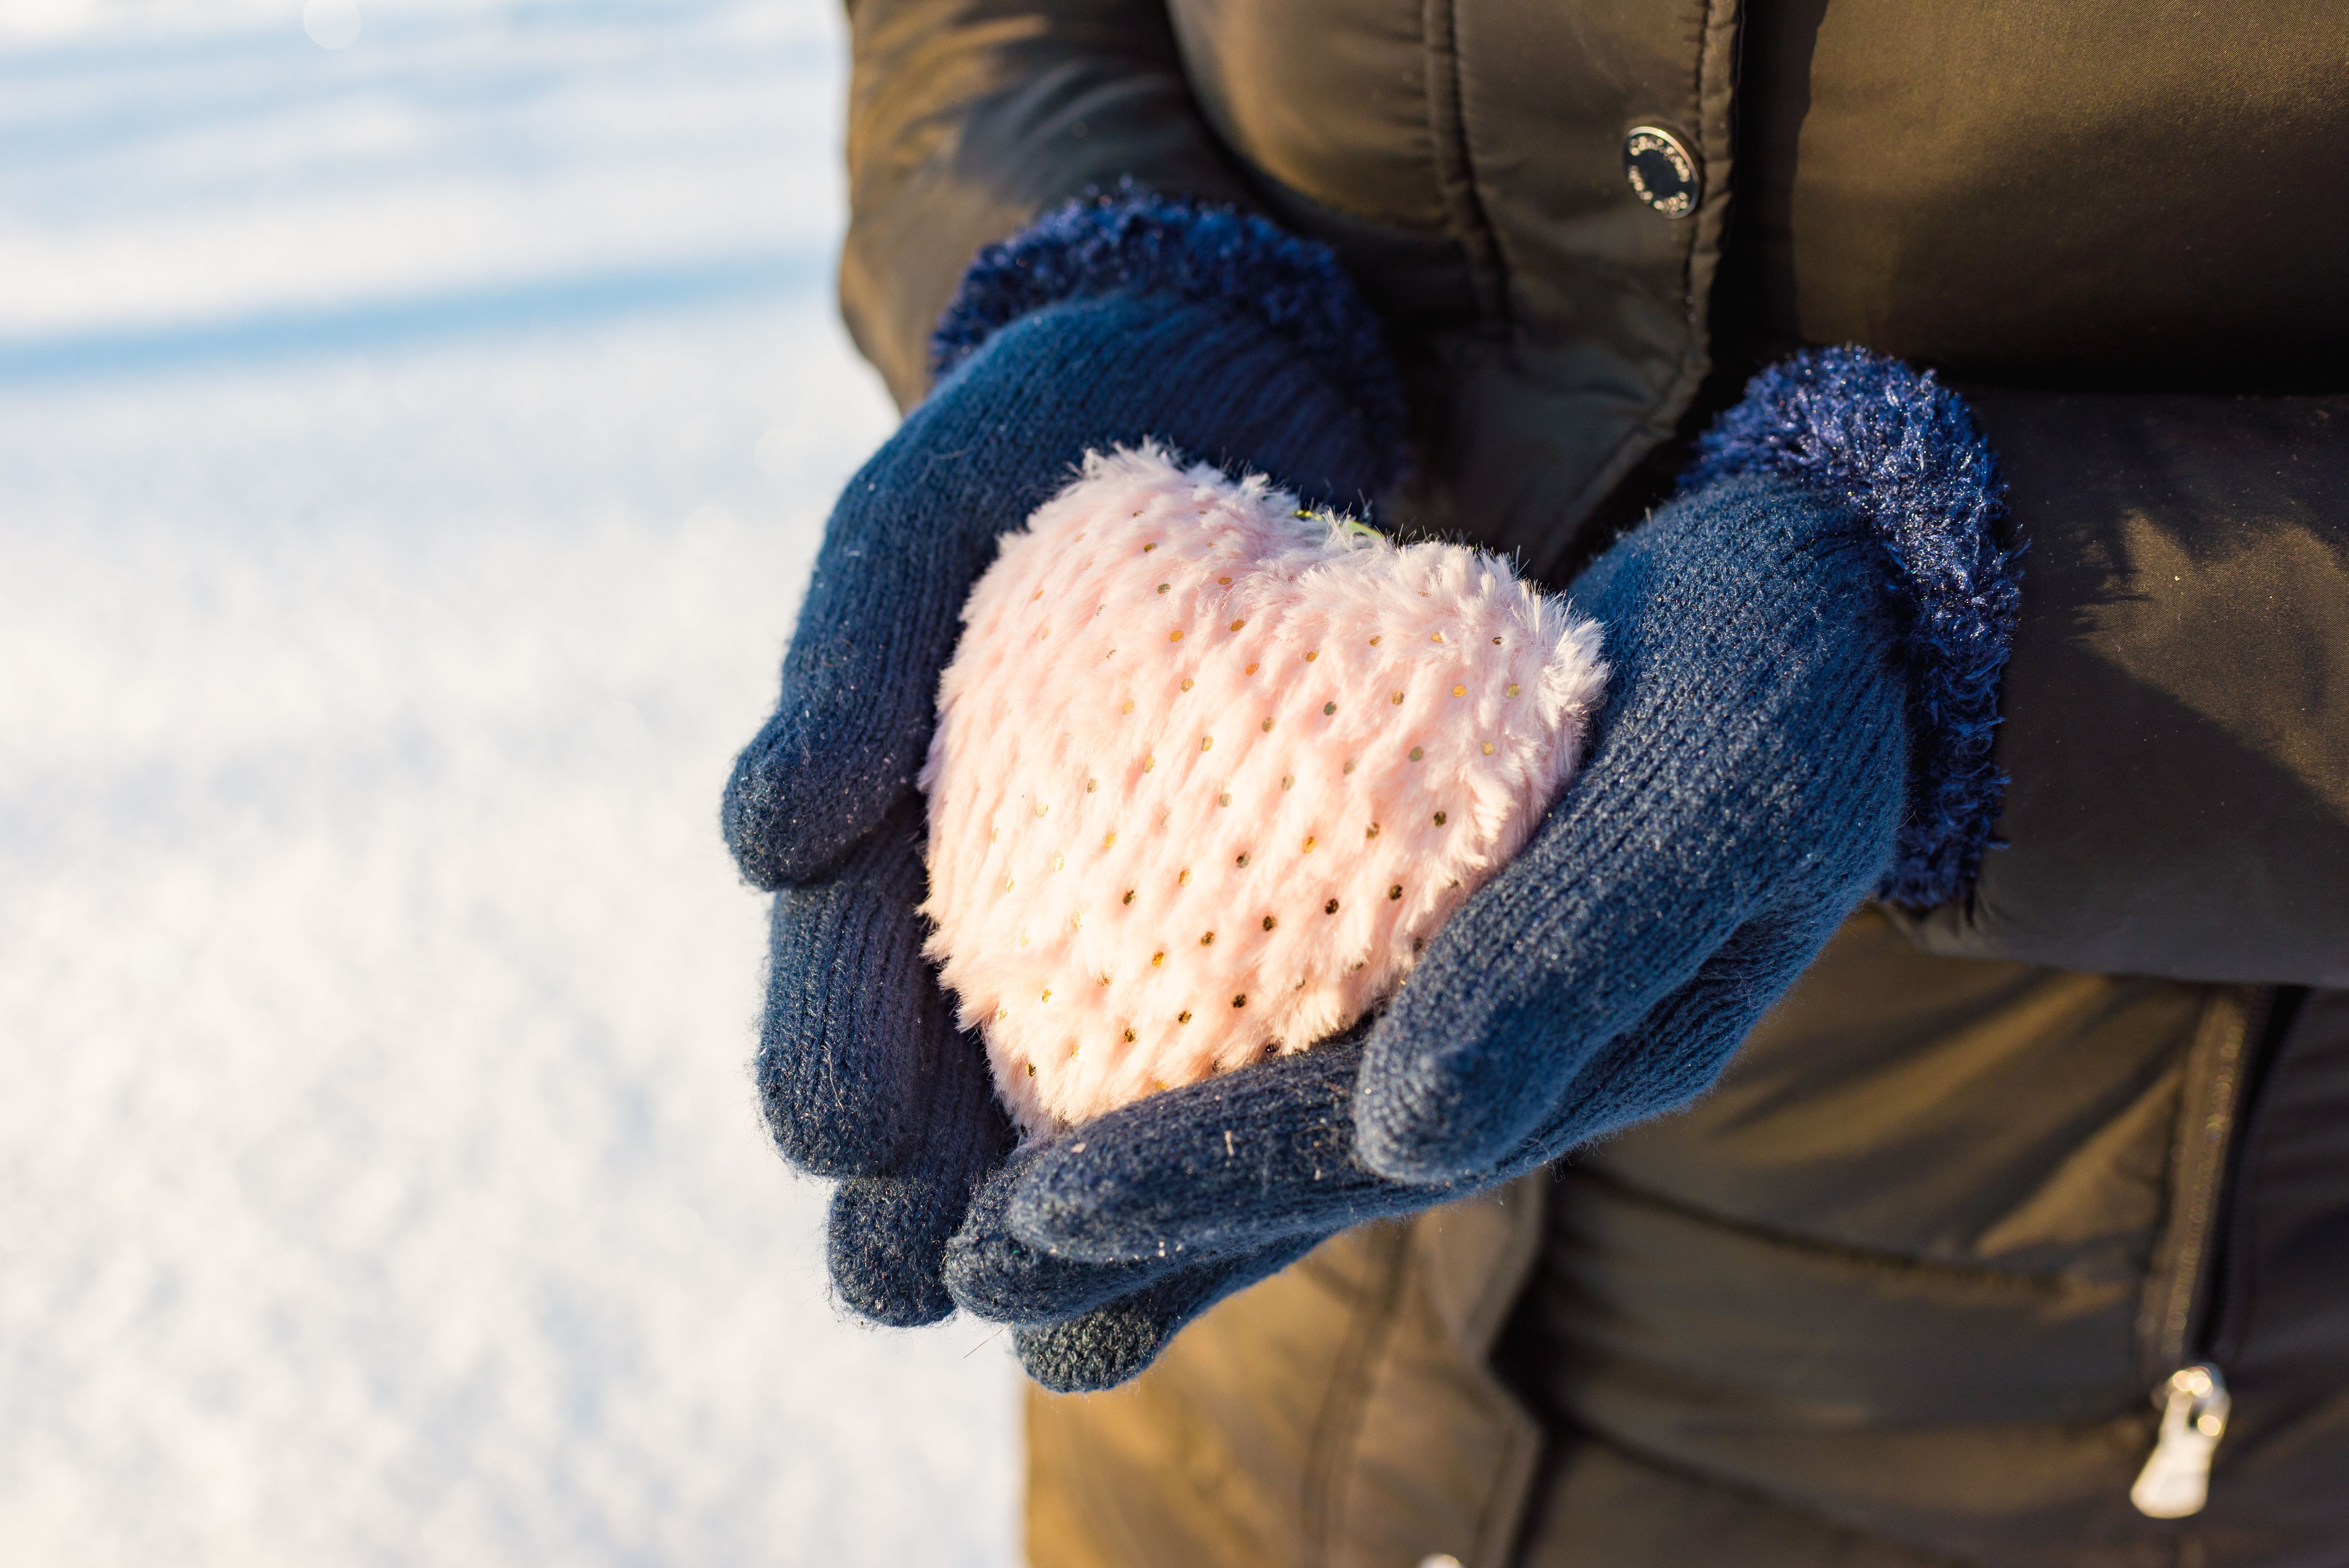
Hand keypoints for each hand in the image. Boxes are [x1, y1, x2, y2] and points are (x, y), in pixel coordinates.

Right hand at [722, 198, 1404, 1325]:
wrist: (1213, 385)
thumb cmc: (1030, 454)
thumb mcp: (921, 524)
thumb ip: (847, 661)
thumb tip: (765, 842)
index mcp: (885, 833)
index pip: (837, 977)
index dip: (826, 1063)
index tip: (840, 1142)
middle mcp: (994, 905)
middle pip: (936, 1081)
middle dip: (912, 1193)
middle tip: (911, 1284)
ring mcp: (1127, 920)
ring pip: (1074, 1099)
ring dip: (1057, 1213)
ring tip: (1058, 1320)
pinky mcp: (1266, 917)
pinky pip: (1234, 1034)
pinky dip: (1217, 1124)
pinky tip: (1233, 1210)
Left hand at [945, 348, 2019, 1384]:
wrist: (1818, 603)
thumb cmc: (1779, 687)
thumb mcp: (1713, 802)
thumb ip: (1571, 963)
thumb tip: (1409, 1132)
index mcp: (1582, 1057)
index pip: (1359, 1144)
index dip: (1195, 1189)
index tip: (1032, 1221)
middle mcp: (1514, 1059)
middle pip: (1296, 1166)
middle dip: (1130, 1227)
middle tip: (955, 1272)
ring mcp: (1476, 1006)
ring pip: (1282, 1118)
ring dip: (1138, 1187)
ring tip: (969, 1242)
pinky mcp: (1438, 934)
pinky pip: (1292, 1013)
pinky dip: (1180, 1052)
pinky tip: (1063, 1073)